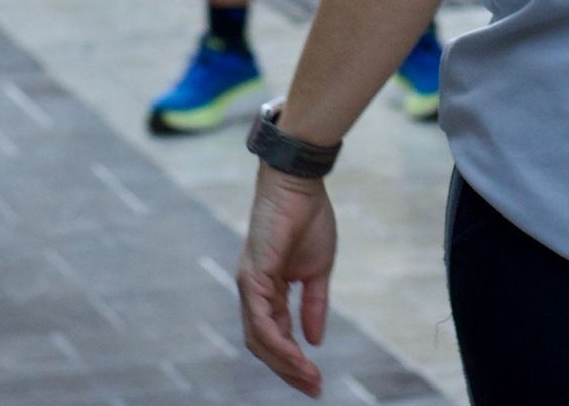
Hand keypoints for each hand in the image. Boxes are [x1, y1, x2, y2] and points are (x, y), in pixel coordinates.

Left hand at [238, 167, 336, 395]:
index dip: (294, 361)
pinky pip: (261, 321)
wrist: (300, 183)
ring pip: (259, 339)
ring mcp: (250, 286)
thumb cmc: (308, 218)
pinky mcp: (252, 278)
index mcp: (268, 289)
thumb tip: (315, 341)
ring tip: (309, 378)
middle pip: (263, 345)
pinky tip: (297, 355)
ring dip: (285, 363)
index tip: (316, 381)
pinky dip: (278, 343)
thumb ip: (314, 305)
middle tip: (314, 388)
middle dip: (288, 370)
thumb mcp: (318, 270)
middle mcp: (253, 292)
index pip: (275, 335)